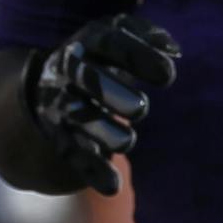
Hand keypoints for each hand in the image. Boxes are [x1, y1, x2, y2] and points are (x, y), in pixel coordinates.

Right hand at [25, 13, 178, 195]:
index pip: (107, 42)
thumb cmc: (100, 58)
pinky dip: (92, 170)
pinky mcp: (59, 135)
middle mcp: (67, 71)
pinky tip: (112, 186)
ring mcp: (60, 103)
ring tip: (126, 141)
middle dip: (110, 92)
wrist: (49, 84)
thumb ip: (147, 37)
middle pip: (85, 78)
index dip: (137, 56)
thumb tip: (173, 49)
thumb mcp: (117, 37)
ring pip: (77, 118)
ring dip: (101, 131)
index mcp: (86, 42)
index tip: (168, 76)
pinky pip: (73, 152)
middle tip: (141, 108)